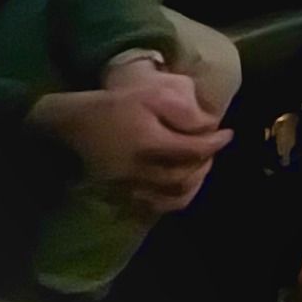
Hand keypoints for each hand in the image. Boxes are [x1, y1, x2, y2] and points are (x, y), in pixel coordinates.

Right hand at [29, 70, 231, 214]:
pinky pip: (154, 206)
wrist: (73, 122)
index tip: (228, 133)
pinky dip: (174, 198)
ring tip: (201, 166)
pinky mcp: (120, 194)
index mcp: (149, 144)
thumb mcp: (151, 95)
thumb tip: (209, 125)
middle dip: (206, 164)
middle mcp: (140, 171)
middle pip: (185, 177)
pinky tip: (181, 184)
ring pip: (172, 197)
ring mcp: (129, 186)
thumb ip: (183, 110)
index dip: (216, 143)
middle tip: (214, 149)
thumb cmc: (114, 104)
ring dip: (194, 184)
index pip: (194, 150)